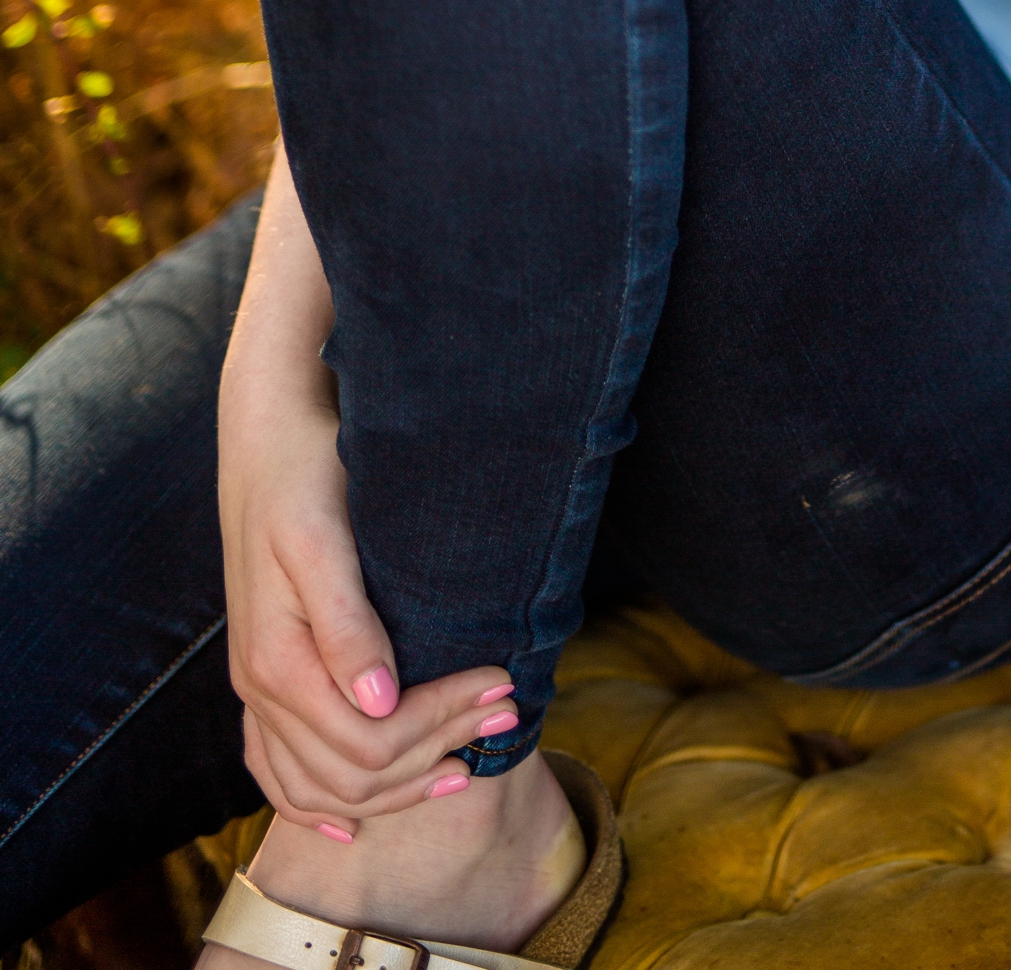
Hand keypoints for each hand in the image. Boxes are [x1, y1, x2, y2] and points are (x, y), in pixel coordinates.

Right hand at [219, 359, 516, 833]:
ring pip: (321, 787)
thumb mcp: (323, 536)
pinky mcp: (263, 681)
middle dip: (439, 748)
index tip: (506, 685)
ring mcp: (256, 692)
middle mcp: (260, 689)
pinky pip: (280, 773)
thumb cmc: (305, 471)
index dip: (444, 721)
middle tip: (509, 713)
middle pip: (355, 771)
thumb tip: (378, 705)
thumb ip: (346, 623)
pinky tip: (355, 820)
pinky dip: (321, 805)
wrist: (266, 434)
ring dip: (400, 784)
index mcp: (278, 659)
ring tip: (469, 759)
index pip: (370, 739)